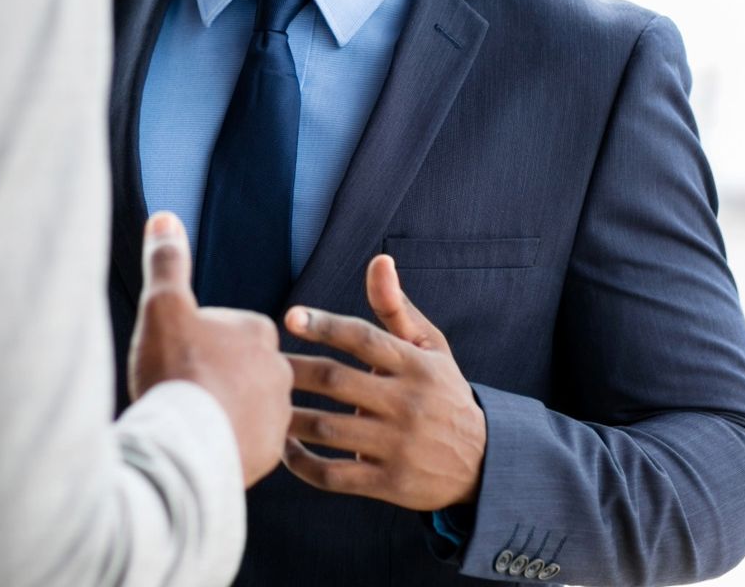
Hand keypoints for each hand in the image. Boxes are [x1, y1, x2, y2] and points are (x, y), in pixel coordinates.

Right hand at [128, 211, 293, 484]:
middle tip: (181, 386)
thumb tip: (165, 217)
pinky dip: (228, 442)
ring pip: (246, 405)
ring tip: (190, 418)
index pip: (229, 328)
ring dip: (223, 409)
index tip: (177, 353)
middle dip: (214, 375)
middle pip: (239, 367)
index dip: (198, 339)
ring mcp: (277, 415)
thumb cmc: (176, 370)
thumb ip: (166, 262)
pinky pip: (248, 443)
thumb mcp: (163, 306)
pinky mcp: (269, 454)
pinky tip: (202, 444)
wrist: (186, 444)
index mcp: (258, 332)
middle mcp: (278, 371)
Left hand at [281, 253, 486, 510]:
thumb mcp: (431, 349)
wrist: (483, 463)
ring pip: (329, 429)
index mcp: (415, 365)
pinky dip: (302, 464)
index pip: (363, 338)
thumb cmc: (442, 394)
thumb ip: (396, 308)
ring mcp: (398, 446)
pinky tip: (284, 448)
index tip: (290, 317)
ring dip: (290, 418)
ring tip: (264, 404)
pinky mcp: (389, 483)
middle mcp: (407, 403)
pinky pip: (334, 475)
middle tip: (262, 365)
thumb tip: (379, 260)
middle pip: (337, 381)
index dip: (325, 325)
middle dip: (294, 372)